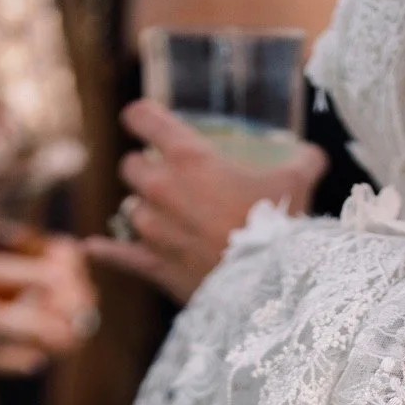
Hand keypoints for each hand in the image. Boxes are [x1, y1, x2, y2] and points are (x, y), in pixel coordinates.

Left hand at [87, 100, 327, 304]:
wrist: (266, 288)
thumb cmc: (279, 229)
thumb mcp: (296, 184)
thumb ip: (302, 162)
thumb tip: (313, 156)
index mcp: (189, 156)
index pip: (145, 118)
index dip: (141, 115)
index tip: (140, 119)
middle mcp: (160, 187)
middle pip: (130, 166)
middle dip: (144, 170)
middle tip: (165, 179)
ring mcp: (152, 228)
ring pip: (129, 210)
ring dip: (143, 211)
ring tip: (163, 218)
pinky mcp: (152, 265)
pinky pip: (118, 255)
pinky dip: (105, 251)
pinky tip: (91, 246)